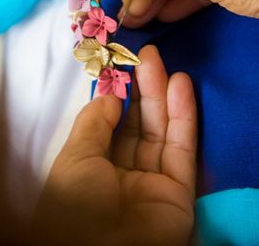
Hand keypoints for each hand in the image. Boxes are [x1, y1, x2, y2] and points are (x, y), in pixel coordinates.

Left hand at [33, 45, 196, 245]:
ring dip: (164, 96)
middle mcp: (123, 173)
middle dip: (143, 89)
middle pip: (138, 124)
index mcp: (92, 168)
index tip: (124, 64)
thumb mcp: (75, 159)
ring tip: (164, 63)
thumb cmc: (76, 205)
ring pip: (161, 132)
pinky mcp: (180, 190)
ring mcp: (153, 181)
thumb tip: (108, 94)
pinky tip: (182, 87)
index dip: (119, 94)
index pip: (110, 124)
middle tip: (149, 54)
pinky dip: (184, 117)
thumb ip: (94, 123)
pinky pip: (181, 148)